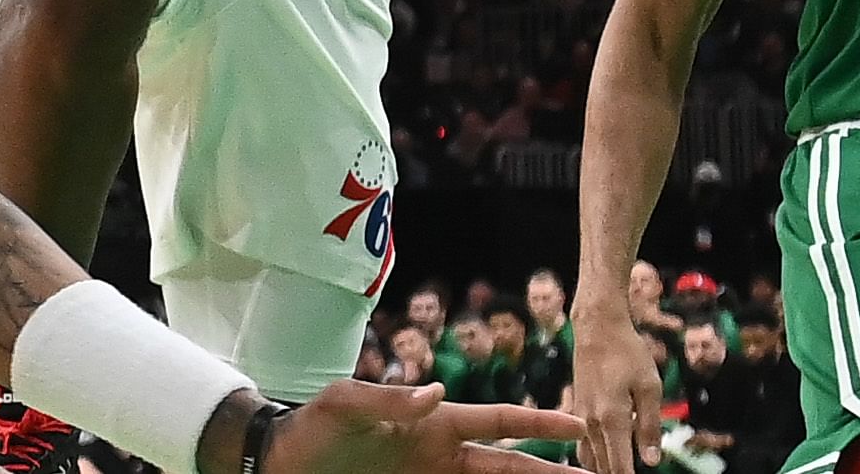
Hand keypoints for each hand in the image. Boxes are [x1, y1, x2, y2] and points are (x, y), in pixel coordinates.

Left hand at [267, 382, 586, 473]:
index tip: (579, 425)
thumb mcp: (343, 405)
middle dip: (553, 472)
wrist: (280, 467)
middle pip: (512, 465)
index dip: (540, 422)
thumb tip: (437, 393)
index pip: (499, 421)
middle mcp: (442, 456)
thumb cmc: (313, 431)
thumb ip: (388, 399)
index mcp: (434, 425)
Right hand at [570, 306, 667, 473]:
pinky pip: (583, 446)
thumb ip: (650, 426)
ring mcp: (580, 418)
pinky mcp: (577, 411)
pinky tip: (608, 455)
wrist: (597, 328)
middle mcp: (592, 424)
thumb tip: (652, 462)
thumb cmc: (627, 353)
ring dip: (604, 469)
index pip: (620, 468)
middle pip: (603, 468)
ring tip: (621, 468)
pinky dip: (594, 458)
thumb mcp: (650, 386)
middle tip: (632, 473)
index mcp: (612, 419)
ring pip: (590, 460)